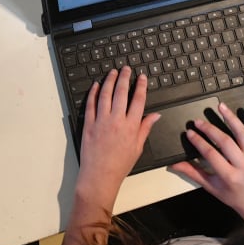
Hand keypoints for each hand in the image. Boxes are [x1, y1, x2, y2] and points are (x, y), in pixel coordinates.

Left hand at [76, 67, 160, 209]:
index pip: (138, 100)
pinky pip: (90, 104)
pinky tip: (96, 85)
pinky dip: (93, 93)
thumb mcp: (138, 147)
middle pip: (121, 93)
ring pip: (105, 95)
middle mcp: (116, 121)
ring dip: (109, 81)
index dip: (141, 86)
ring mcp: (101, 121)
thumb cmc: (120, 164)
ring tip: (112, 72)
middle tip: (126, 68)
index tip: (142, 77)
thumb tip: (155, 115)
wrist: (100, 176)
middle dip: (125, 78)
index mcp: (131, 126)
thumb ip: (145, 128)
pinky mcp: (88, 124)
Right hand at [170, 102, 243, 226]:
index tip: (190, 133)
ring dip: (231, 118)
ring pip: (243, 134)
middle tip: (198, 122)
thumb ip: (192, 172)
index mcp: (229, 176)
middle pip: (225, 142)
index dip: (199, 141)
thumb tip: (175, 164)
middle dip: (210, 129)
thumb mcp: (211, 187)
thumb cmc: (234, 196)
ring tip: (220, 107)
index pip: (211, 154)